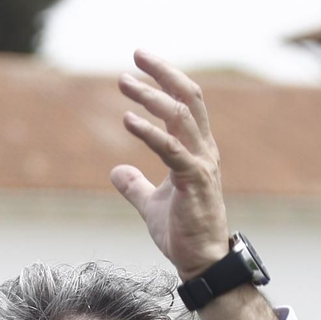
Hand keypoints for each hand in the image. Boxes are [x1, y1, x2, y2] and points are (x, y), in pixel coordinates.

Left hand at [111, 51, 230, 280]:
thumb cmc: (183, 233)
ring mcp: (201, 165)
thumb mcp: (151, 205)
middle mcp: (203, 151)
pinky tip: (127, 120)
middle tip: (134, 57)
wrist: (202, 262)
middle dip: (162, 73)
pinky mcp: (193, 182)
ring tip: (123, 82)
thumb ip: (135, 186)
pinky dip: (148, 132)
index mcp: (197, 151)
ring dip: (150, 96)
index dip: (165, 79)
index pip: (186, 103)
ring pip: (179, 117)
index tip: (140, 62)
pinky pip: (171, 149)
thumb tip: (117, 172)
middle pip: (188, 98)